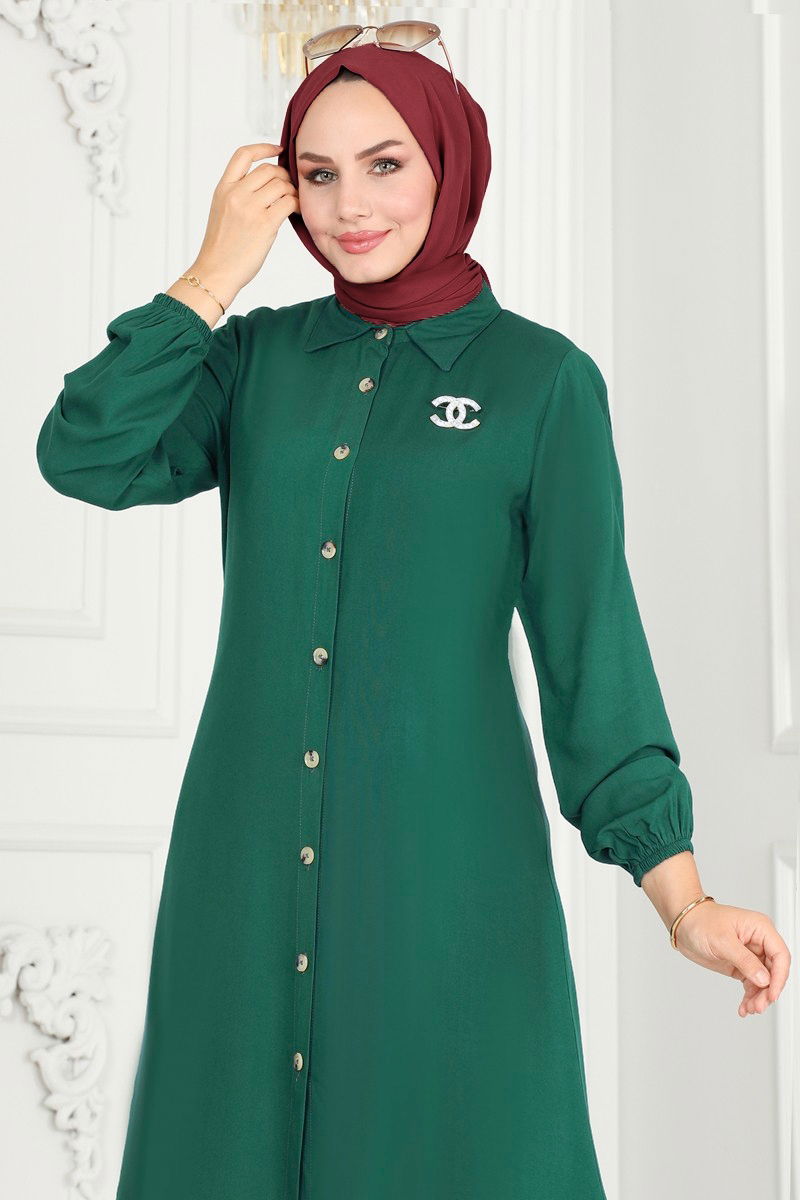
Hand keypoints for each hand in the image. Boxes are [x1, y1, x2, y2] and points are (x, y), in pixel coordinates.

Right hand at [191, 142, 300, 303]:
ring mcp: (249, 208)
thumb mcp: (222, 211)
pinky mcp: (265, 224)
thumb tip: (268, 184)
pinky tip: (295, 211)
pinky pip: (289, 203)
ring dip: (292, 192)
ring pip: (281, 185)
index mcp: (223, 188)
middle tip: (289, 188)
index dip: (264, 147)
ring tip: (292, 202)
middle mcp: (235, 194)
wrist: (216, 272)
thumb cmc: (221, 248)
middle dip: (283, 175)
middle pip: (268, 169)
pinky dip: (297, 204)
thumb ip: (239, 194)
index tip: (278, 149)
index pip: (243, 154)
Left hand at [673, 900, 790, 1016]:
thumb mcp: (722, 941)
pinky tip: (744, 1007)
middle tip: (757, 1006)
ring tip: (749, 1008)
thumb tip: (764, 979)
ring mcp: (751, 954)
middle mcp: (759, 942)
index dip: (779, 976)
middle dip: (768, 991)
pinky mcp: (742, 965)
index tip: (771, 994)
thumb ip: (744, 960)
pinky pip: (752, 984)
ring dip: (759, 997)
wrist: (684, 924)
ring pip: (764, 981)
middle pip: (774, 971)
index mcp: (760, 929)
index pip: (780, 955)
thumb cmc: (701, 921)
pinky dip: (750, 996)